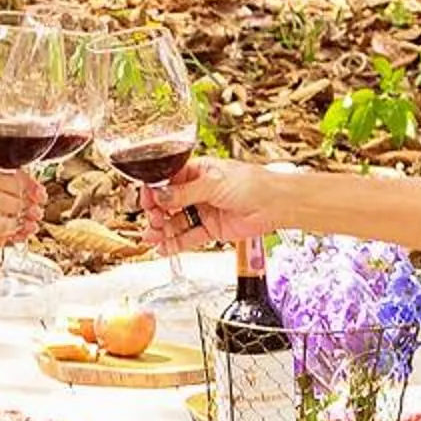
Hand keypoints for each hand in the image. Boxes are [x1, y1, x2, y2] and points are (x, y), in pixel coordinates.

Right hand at [0, 154, 34, 261]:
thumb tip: (8, 179)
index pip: (6, 178)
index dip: (22, 186)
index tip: (26, 190)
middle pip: (9, 201)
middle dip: (21, 206)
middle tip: (24, 207)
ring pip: (4, 225)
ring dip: (15, 225)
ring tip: (14, 223)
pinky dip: (2, 240)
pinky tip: (2, 236)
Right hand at [143, 158, 275, 252]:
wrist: (274, 204)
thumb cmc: (251, 184)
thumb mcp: (213, 184)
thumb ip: (184, 192)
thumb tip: (159, 195)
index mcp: (197, 172)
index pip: (167, 181)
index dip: (154, 191)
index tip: (146, 199)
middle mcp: (197, 191)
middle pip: (168, 203)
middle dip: (156, 213)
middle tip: (153, 220)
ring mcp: (203, 211)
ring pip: (176, 222)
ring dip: (162, 230)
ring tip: (152, 237)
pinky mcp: (210, 229)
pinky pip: (188, 237)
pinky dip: (175, 243)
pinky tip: (163, 248)